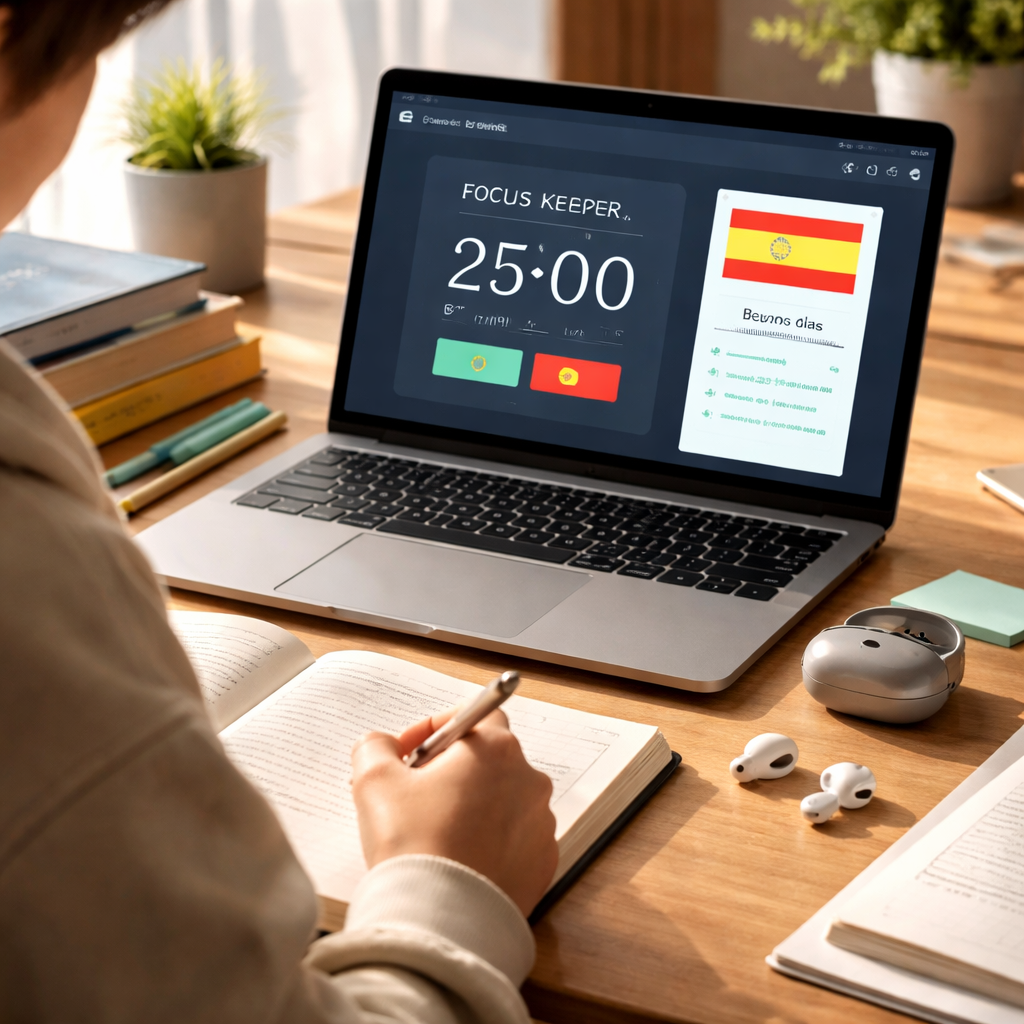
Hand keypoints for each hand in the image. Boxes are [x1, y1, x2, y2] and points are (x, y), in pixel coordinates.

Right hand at [351, 707, 557, 916]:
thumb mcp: (374, 779)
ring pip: (502, 800)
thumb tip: (383, 745)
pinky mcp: (542, 864)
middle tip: (414, 794)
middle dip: (451, 769)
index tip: (407, 753)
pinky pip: (513, 840)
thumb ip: (375, 746)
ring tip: (433, 832)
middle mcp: (529, 780)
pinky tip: (457, 858)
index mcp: (497, 750)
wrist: (439, 921)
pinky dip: (489, 842)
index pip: (475, 714)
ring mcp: (541, 824)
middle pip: (488, 759)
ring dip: (471, 806)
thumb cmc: (412, 845)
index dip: (435, 728)